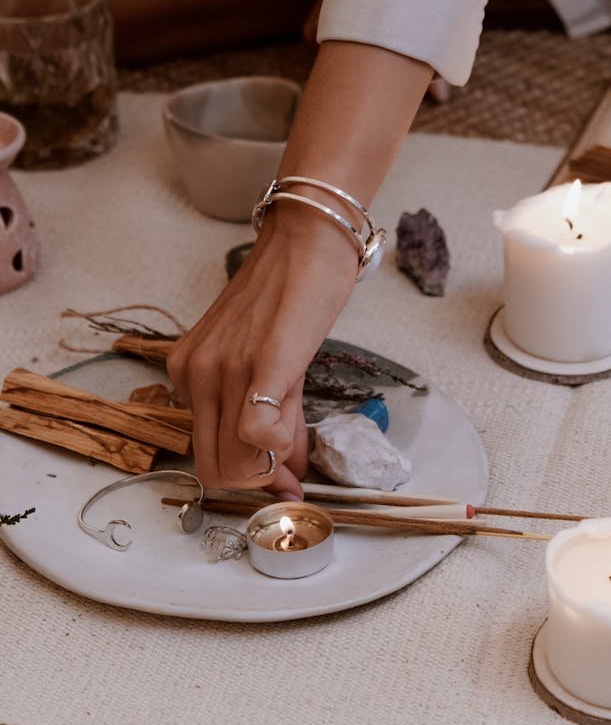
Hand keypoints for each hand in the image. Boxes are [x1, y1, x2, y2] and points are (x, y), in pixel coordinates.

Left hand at [167, 203, 357, 498]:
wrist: (307, 239)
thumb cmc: (288, 292)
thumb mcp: (268, 359)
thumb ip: (273, 415)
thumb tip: (285, 469)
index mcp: (189, 372)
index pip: (205, 454)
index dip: (244, 480)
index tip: (277, 485)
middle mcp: (196, 373)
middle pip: (216, 467)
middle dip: (257, 484)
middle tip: (291, 478)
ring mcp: (224, 367)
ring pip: (237, 459)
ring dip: (274, 466)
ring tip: (298, 441)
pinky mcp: (262, 361)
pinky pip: (256, 430)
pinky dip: (278, 448)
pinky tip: (297, 439)